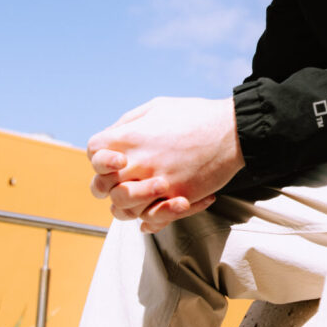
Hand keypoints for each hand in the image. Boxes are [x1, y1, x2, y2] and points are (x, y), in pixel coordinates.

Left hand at [87, 96, 244, 231]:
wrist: (233, 131)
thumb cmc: (196, 116)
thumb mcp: (157, 107)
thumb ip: (129, 122)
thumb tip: (113, 136)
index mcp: (130, 136)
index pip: (93, 151)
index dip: (100, 157)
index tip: (117, 157)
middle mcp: (138, 162)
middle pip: (101, 186)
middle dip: (108, 184)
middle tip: (126, 179)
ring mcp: (156, 183)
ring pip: (121, 207)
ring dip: (128, 203)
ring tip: (144, 193)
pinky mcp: (176, 198)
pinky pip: (150, 219)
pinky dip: (149, 219)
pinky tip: (156, 208)